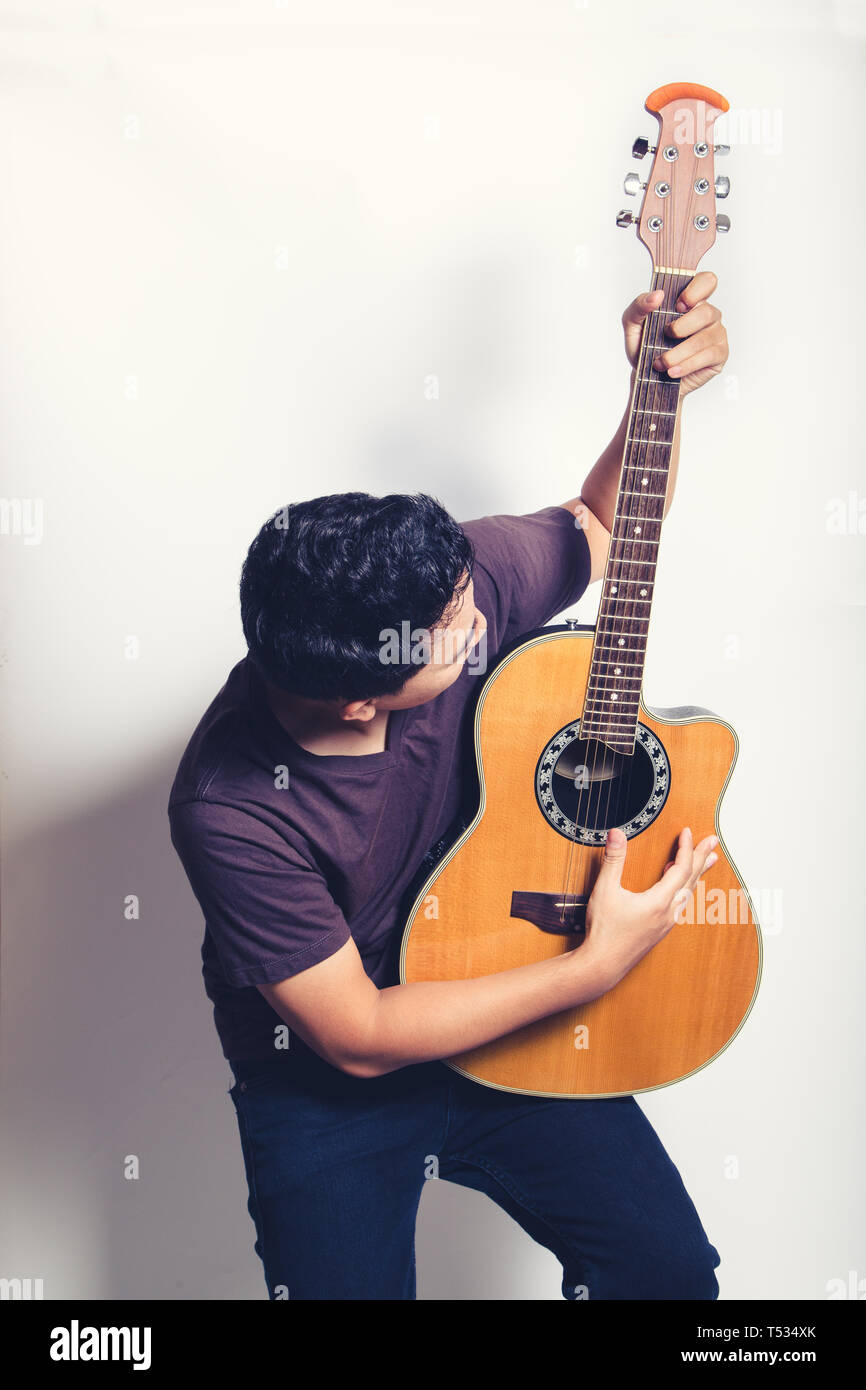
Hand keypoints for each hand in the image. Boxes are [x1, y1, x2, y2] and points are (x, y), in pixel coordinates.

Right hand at [580, 825, 717, 992]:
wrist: (603, 964)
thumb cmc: (604, 931)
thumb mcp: (606, 890)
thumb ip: (613, 860)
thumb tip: (617, 834)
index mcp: (660, 902)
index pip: (681, 868)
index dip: (687, 848)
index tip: (688, 832)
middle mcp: (669, 913)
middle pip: (692, 880)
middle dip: (702, 858)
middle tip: (713, 842)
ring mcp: (666, 923)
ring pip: (688, 893)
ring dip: (697, 874)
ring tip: (706, 861)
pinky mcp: (660, 929)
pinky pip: (680, 903)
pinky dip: (684, 888)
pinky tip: (678, 886)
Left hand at [621, 271, 728, 397]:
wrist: (647, 378)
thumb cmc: (644, 347)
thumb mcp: (633, 324)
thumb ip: (639, 306)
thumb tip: (657, 295)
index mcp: (690, 300)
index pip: (706, 281)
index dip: (696, 290)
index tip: (678, 305)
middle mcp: (707, 314)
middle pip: (706, 312)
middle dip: (682, 327)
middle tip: (666, 335)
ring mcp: (716, 334)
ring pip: (704, 338)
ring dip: (678, 353)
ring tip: (661, 363)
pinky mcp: (719, 355)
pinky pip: (707, 356)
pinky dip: (686, 365)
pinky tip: (673, 371)